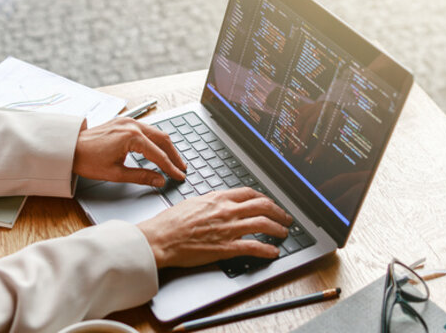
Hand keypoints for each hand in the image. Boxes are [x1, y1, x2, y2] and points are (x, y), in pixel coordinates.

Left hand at [73, 117, 186, 186]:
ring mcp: (128, 121)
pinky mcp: (124, 121)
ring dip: (166, 146)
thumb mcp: (116, 174)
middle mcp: (132, 125)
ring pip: (156, 132)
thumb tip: (159, 180)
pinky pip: (146, 129)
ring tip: (173, 160)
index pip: (158, 155)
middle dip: (174, 155)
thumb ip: (141, 177)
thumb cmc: (88, 160)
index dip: (171, 168)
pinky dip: (155, 140)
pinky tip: (158, 148)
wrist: (70, 148)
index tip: (179, 176)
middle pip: (162, 140)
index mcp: (132, 137)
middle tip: (182, 168)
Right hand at [136, 188, 293, 267]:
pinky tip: (273, 252)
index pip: (249, 193)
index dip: (264, 197)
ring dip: (278, 229)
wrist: (160, 238)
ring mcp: (228, 229)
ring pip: (263, 224)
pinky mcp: (226, 247)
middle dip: (279, 211)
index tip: (269, 202)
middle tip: (285, 217)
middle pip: (262, 206)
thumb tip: (218, 202)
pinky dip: (267, 249)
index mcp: (217, 198)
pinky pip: (254, 247)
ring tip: (283, 233)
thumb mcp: (192, 202)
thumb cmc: (170, 223)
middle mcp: (226, 211)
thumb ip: (210, 202)